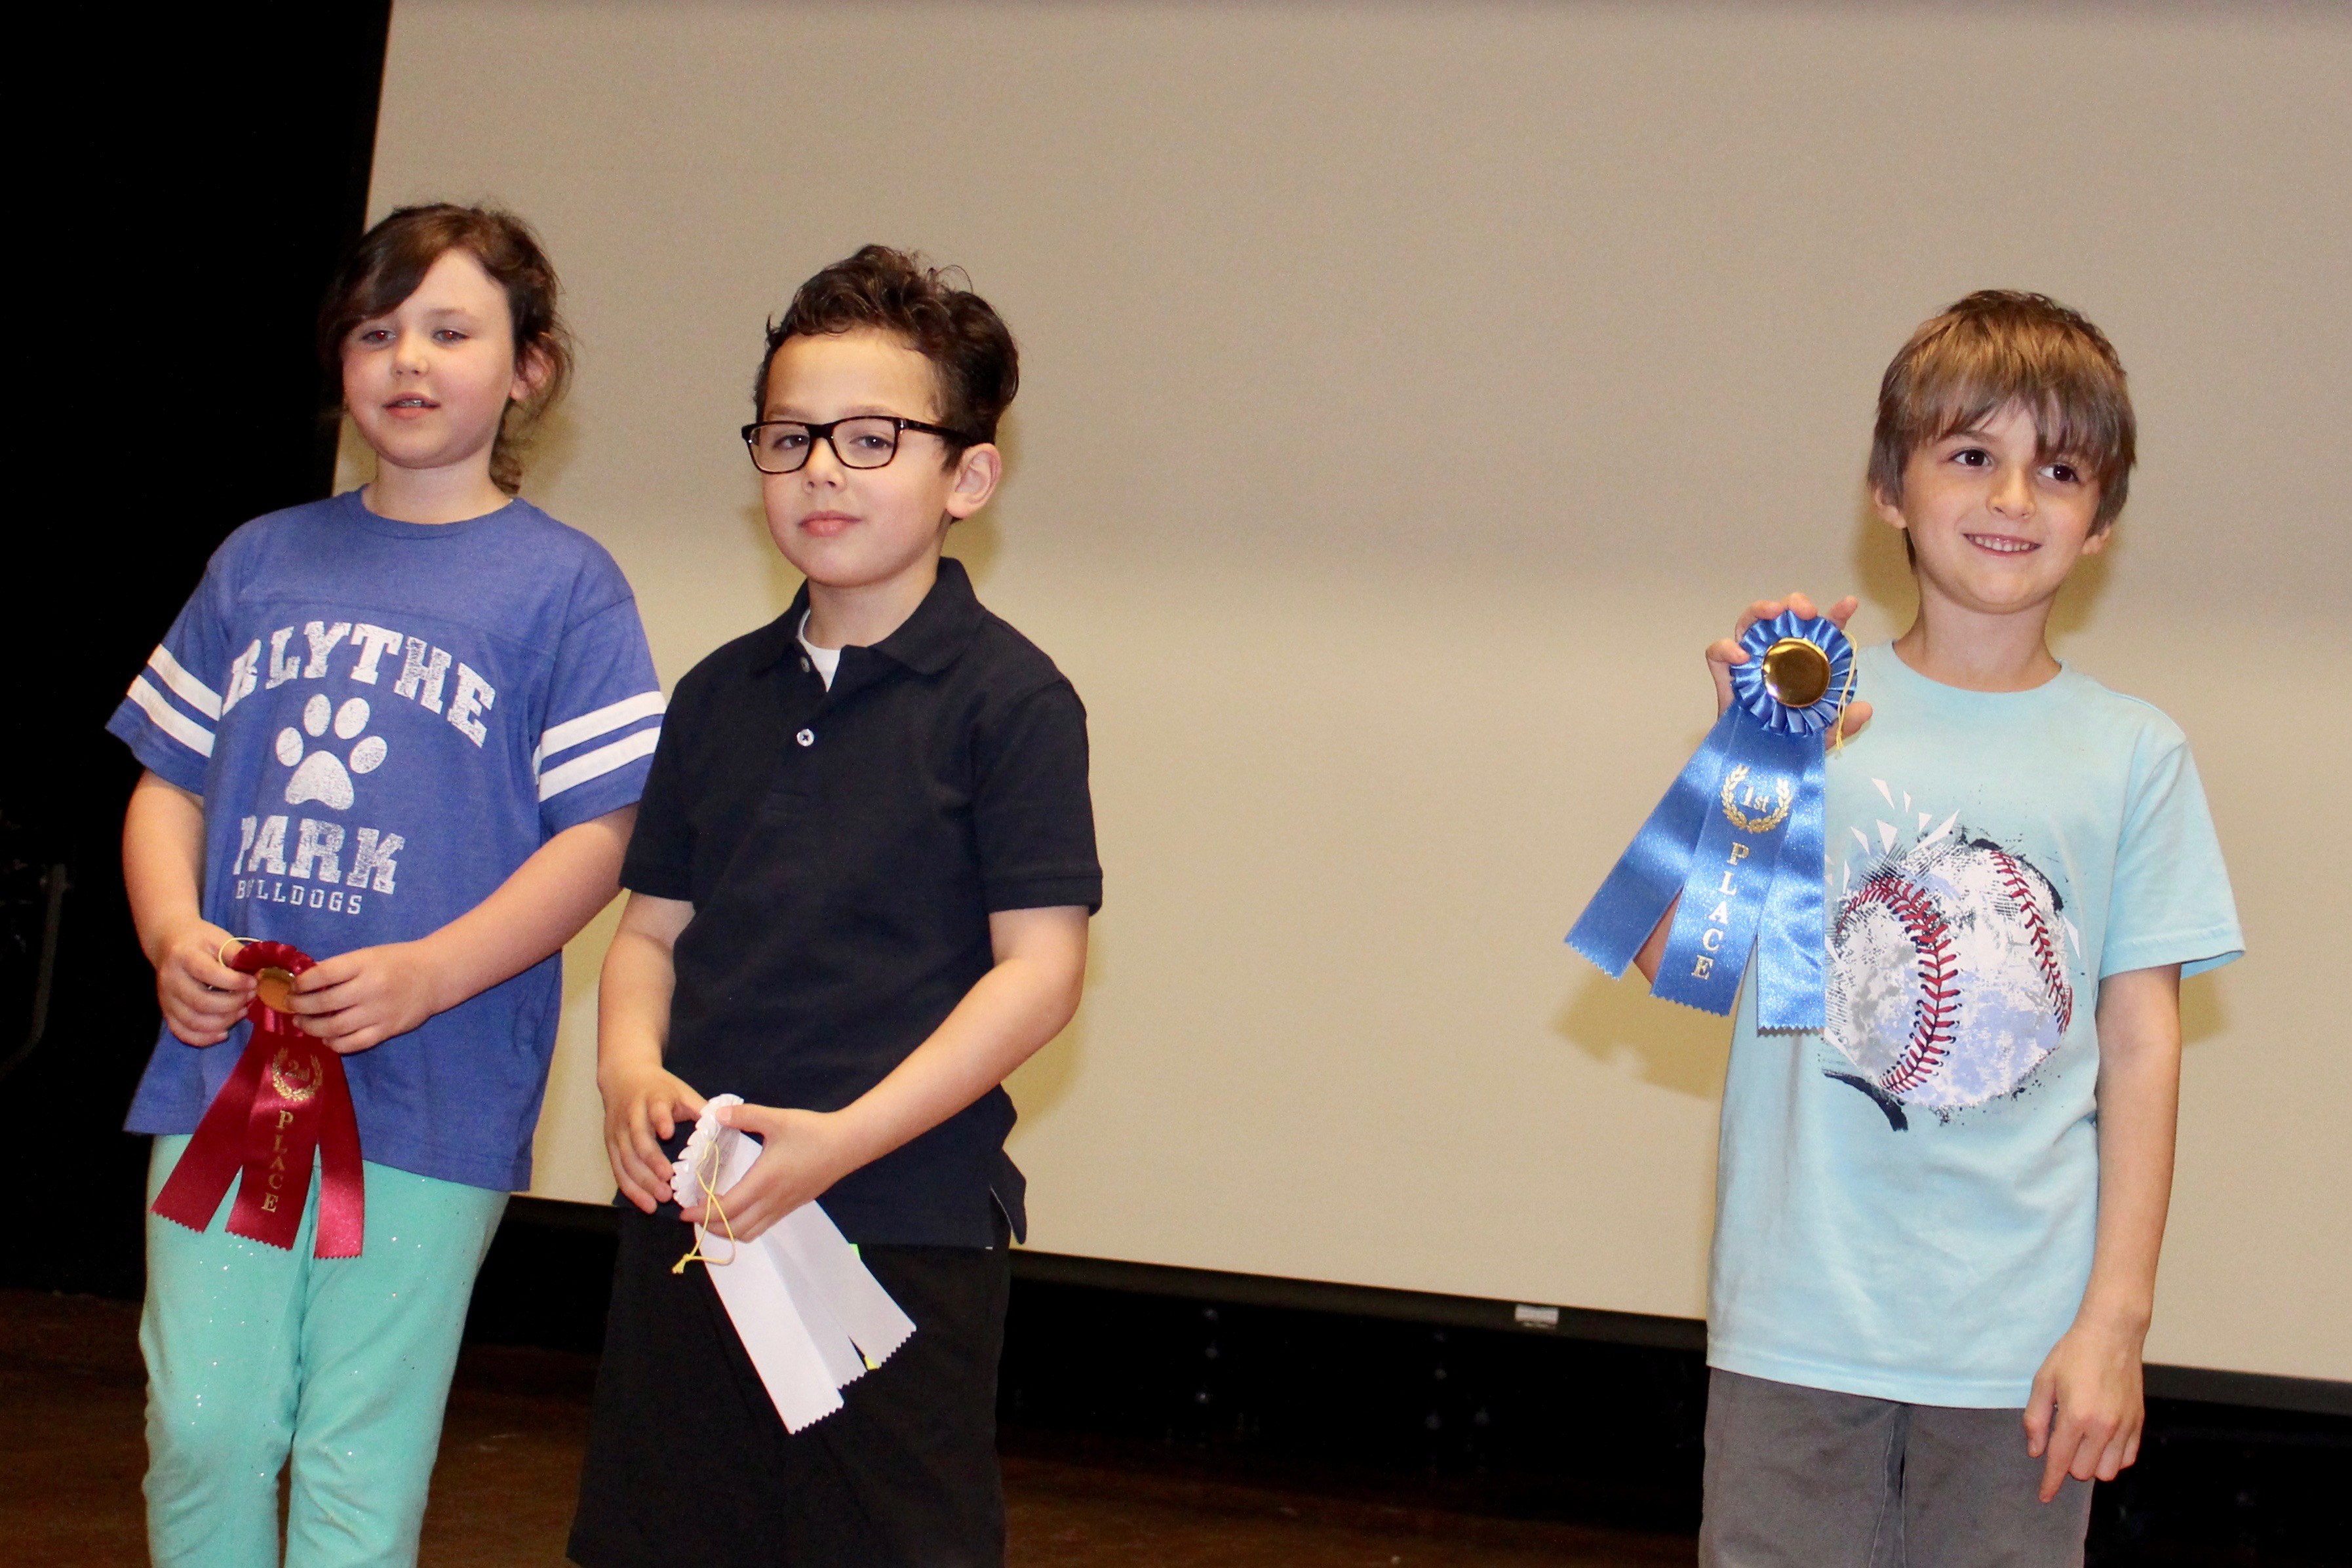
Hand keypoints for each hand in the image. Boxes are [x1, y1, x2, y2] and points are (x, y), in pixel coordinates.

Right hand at [152, 921, 256, 1044]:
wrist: (168, 943)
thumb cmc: (199, 940)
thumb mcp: (219, 938)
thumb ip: (237, 954)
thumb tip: (259, 973)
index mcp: (184, 957)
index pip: (209, 974)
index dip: (235, 982)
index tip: (253, 982)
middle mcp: (171, 980)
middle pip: (202, 1002)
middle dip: (233, 1004)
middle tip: (251, 996)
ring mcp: (166, 999)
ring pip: (194, 1022)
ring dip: (224, 1021)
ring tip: (242, 1011)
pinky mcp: (166, 1012)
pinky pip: (182, 1033)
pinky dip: (204, 1038)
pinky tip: (223, 1032)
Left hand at [280, 940, 450, 1054]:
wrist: (435, 975)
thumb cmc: (397, 962)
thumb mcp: (368, 955)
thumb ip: (341, 968)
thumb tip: (306, 982)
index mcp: (364, 964)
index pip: (323, 974)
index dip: (302, 982)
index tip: (293, 986)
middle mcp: (370, 988)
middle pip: (324, 1002)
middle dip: (300, 1006)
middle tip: (291, 1006)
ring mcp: (379, 1012)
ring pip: (334, 1026)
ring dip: (311, 1026)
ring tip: (302, 1023)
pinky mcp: (386, 1030)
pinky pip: (353, 1043)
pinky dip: (334, 1043)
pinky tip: (327, 1038)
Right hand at [600, 1063, 705, 1213]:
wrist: (624, 1076)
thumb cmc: (659, 1088)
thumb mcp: (681, 1091)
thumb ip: (700, 1108)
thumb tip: (726, 1125)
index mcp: (652, 1098)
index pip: (655, 1108)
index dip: (661, 1120)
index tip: (669, 1133)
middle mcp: (631, 1115)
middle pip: (638, 1141)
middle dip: (653, 1163)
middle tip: (669, 1183)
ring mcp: (617, 1132)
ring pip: (626, 1160)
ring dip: (643, 1182)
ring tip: (662, 1198)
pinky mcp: (610, 1146)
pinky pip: (618, 1171)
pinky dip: (631, 1190)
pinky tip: (647, 1204)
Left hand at [681, 1101, 860, 1243]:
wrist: (847, 1144)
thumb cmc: (811, 1131)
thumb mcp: (777, 1118)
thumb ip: (745, 1115)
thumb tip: (717, 1113)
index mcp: (764, 1181)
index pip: (726, 1209)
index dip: (702, 1213)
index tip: (685, 1209)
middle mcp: (772, 1201)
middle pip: (734, 1229)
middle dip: (710, 1226)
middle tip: (694, 1213)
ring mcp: (784, 1207)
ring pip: (750, 1232)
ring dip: (727, 1229)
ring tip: (714, 1214)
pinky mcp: (793, 1206)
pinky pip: (763, 1226)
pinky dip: (744, 1226)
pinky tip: (739, 1209)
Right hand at [1706, 591, 1873, 740]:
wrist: (1758, 765)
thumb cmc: (1791, 742)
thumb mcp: (1824, 734)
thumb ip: (1845, 723)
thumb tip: (1865, 709)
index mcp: (1804, 662)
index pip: (1821, 632)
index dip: (1836, 615)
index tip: (1849, 604)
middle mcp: (1776, 656)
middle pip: (1783, 617)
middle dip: (1794, 603)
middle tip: (1807, 612)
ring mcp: (1749, 663)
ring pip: (1750, 623)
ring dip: (1760, 610)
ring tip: (1773, 612)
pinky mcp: (1725, 677)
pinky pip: (1717, 653)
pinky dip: (1725, 648)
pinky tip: (1741, 657)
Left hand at [2024, 1318, 2146, 1501]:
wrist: (2111, 1335)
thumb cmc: (2073, 1354)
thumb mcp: (2043, 1381)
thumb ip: (2036, 1418)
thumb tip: (2036, 1451)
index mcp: (2075, 1416)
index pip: (2060, 1461)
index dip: (2050, 1482)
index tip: (2044, 1496)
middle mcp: (2103, 1427)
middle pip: (2083, 1471)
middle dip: (2068, 1464)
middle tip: (2062, 1441)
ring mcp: (2124, 1427)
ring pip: (2108, 1471)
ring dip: (2092, 1464)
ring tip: (2082, 1443)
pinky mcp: (2138, 1423)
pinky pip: (2127, 1459)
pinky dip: (2114, 1458)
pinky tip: (2102, 1441)